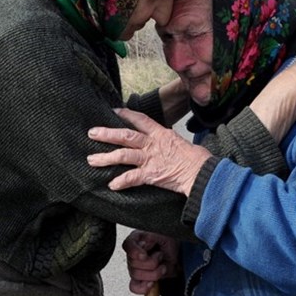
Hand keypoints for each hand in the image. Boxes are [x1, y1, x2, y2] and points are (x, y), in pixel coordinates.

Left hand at [87, 108, 210, 194]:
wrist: (203, 172)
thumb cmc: (196, 159)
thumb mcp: (179, 142)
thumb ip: (166, 141)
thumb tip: (163, 141)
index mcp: (160, 134)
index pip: (140, 119)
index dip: (126, 114)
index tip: (113, 110)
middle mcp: (153, 144)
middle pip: (125, 135)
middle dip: (107, 133)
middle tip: (91, 133)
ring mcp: (151, 159)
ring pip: (123, 155)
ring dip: (105, 158)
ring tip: (92, 160)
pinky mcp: (152, 174)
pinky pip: (132, 177)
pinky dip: (121, 181)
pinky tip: (111, 185)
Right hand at [122, 230, 180, 294]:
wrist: (177, 256)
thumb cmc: (168, 242)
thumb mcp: (163, 234)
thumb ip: (151, 236)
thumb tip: (142, 243)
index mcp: (137, 239)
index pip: (128, 245)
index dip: (134, 251)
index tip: (144, 255)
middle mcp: (133, 254)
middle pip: (133, 263)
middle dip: (151, 263)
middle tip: (161, 257)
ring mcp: (134, 267)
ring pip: (136, 275)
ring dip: (154, 274)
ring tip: (162, 267)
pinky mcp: (139, 280)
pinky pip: (134, 287)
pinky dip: (143, 287)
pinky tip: (152, 283)